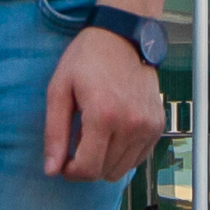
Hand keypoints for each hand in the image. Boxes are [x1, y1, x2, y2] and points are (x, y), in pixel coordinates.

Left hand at [41, 22, 167, 184]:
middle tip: (78, 142)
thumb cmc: (86, 59)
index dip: (71, 173)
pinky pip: (137, 158)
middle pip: (105, 172)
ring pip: (122, 169)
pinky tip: (112, 132)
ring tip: (96, 133)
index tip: (64, 162)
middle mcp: (131, 124)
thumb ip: (54, 133)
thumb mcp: (59, 90)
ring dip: (104, 160)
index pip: (88, 169)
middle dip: (86, 166)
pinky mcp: (157, 125)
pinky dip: (122, 154)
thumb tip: (51, 170)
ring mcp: (148, 126)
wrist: (122, 37)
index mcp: (103, 115)